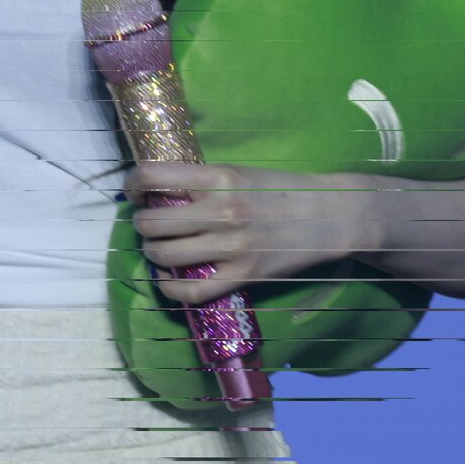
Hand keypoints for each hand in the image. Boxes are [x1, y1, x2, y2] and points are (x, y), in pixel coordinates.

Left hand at [122, 161, 380, 305]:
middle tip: (147, 223)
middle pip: (153, 222)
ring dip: (152, 253)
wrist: (331, 217)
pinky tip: (168, 280)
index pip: (154, 176)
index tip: (133, 191)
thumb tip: (159, 191)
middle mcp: (222, 210)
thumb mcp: (241, 172)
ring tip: (157, 248)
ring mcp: (232, 246)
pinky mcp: (243, 275)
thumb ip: (203, 181)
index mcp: (220, 177)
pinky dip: (170, 288)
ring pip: (165, 255)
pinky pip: (191, 291)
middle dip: (141, 223)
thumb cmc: (284, 190)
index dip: (133, 184)